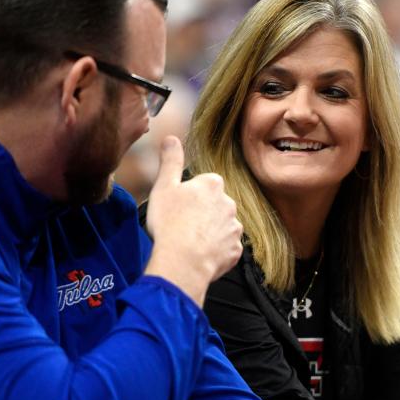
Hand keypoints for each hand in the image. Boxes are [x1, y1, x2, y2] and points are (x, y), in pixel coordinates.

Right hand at [144, 136, 242, 305]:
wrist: (183, 261)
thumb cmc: (170, 223)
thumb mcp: (163, 186)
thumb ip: (170, 160)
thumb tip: (171, 138)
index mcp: (213, 185)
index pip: (204, 184)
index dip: (190, 195)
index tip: (178, 207)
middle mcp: (229, 203)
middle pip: (215, 205)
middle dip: (202, 213)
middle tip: (182, 225)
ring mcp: (234, 228)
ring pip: (221, 227)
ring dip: (210, 232)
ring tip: (190, 242)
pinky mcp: (235, 250)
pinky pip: (225, 248)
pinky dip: (215, 251)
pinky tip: (200, 255)